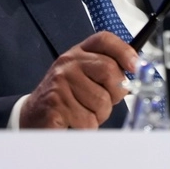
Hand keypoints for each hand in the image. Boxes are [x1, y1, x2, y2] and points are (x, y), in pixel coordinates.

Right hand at [19, 31, 136, 128]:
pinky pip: (88, 121)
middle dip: (115, 94)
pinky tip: (74, 122)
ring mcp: (60, 83)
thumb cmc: (66, 96)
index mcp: (78, 53)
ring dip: (99, 115)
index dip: (124, 51)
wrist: (33, 114)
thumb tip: (136, 70)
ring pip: (102, 102)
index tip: (136, 66)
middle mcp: (68, 63)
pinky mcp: (55, 105)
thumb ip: (107, 70)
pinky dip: (86, 127)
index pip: (104, 40)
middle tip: (103, 102)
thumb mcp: (84, 76)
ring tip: (83, 113)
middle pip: (110, 72)